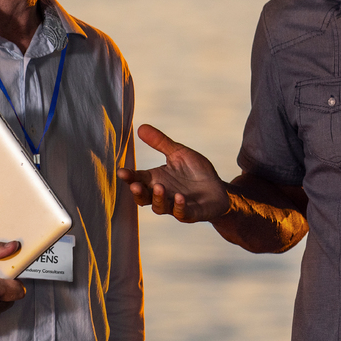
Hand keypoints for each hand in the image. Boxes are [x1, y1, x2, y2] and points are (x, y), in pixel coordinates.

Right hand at [117, 124, 231, 222]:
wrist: (219, 189)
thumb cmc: (196, 172)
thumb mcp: (178, 153)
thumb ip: (160, 142)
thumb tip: (141, 127)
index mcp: (156, 180)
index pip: (138, 179)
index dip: (129, 177)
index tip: (121, 172)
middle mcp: (162, 195)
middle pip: (143, 198)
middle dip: (138, 192)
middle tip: (135, 185)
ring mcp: (175, 206)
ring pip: (160, 207)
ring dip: (158, 198)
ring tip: (159, 187)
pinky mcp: (191, 213)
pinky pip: (181, 213)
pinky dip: (179, 206)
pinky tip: (180, 197)